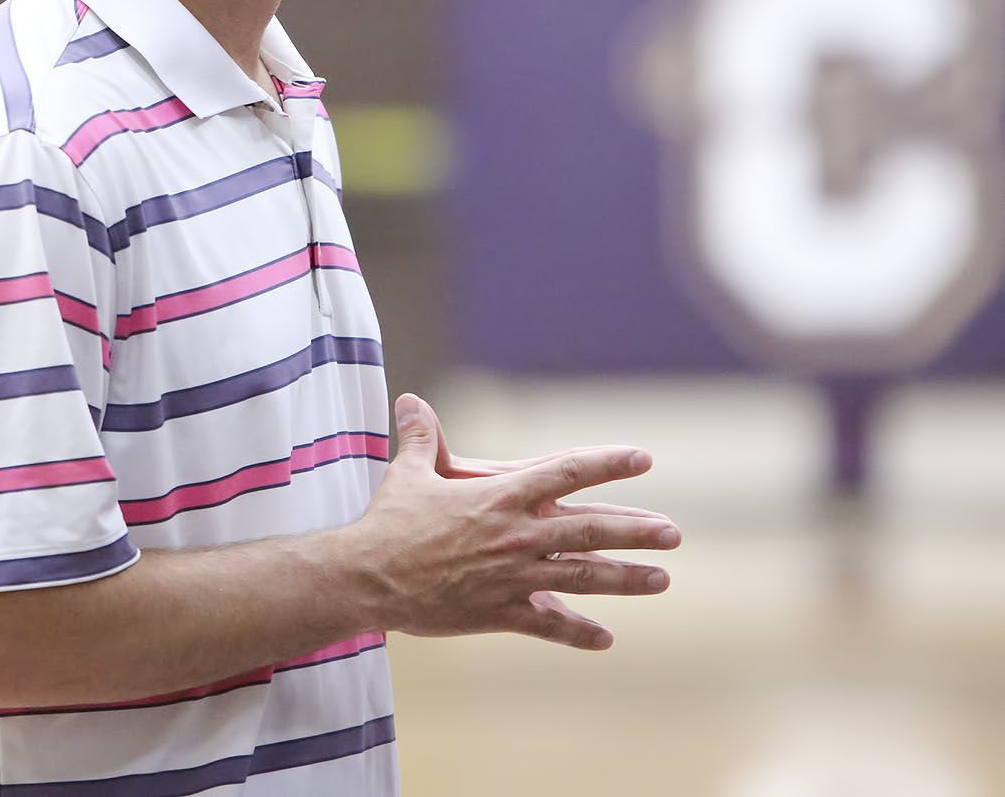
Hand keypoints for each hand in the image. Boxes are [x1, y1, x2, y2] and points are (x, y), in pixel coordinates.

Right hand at [349, 393, 680, 650]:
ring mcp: (512, 576)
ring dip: (624, 579)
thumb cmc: (388, 521)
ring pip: (581, 578)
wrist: (368, 578)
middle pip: (589, 529)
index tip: (641, 457)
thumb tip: (411, 400)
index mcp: (500, 496)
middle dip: (634, 531)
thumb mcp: (409, 473)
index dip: (606, 464)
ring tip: (661, 580)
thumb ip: (422, 437)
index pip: (565, 472)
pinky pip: (548, 624)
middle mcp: (515, 534)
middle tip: (672, 534)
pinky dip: (577, 631)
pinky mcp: (499, 612)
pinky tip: (605, 639)